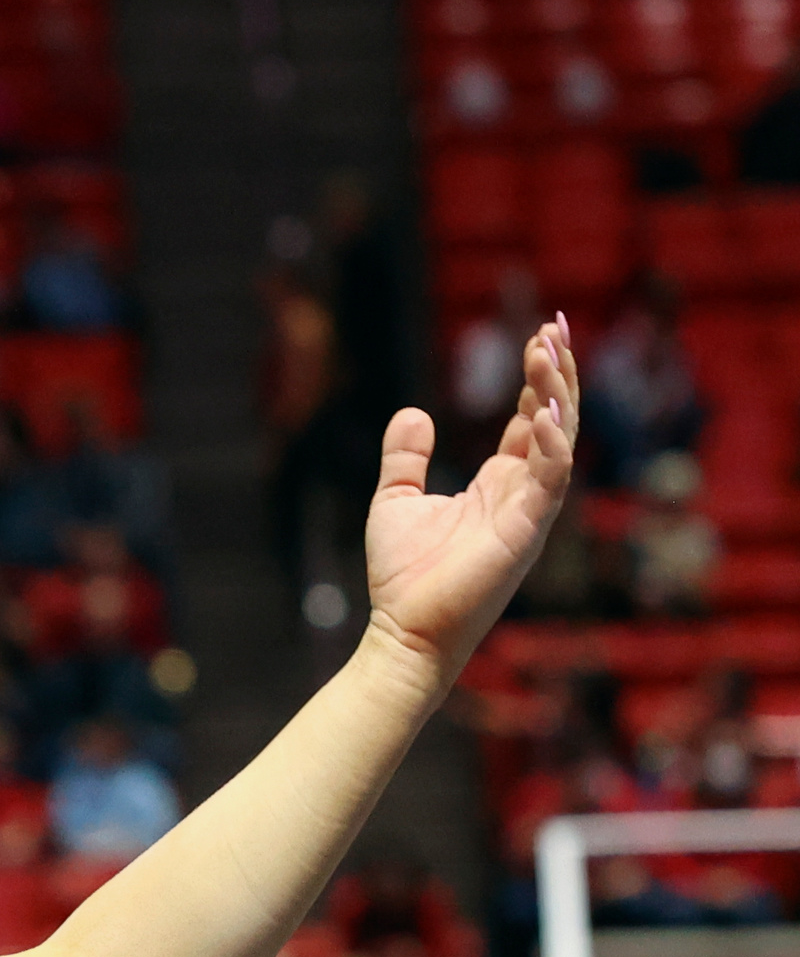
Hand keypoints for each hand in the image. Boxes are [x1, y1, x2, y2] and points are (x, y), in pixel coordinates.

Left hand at [363, 320, 580, 677]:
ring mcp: (530, 511)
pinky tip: (547, 411)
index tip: (537, 335)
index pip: (533, 419)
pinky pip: (551, 480)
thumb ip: (407, 457)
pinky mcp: (526, 532)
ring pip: (560, 440)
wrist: (402, 631)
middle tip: (554, 326)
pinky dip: (554, 444)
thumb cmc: (403, 575)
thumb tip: (413, 412)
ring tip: (547, 350)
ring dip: (558, 394)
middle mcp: (523, 492)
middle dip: (558, 372)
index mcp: (499, 483)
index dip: (538, 379)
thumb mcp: (396, 500)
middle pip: (556, 419)